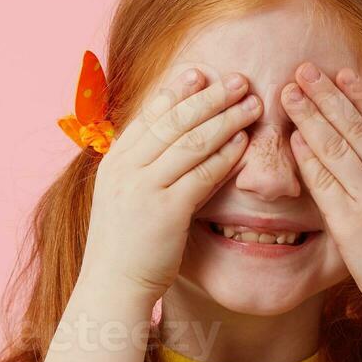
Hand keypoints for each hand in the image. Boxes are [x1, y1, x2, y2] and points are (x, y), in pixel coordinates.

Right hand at [79, 69, 262, 304]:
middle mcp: (126, 170)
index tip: (200, 73)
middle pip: (174, 121)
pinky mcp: (166, 211)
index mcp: (114, 163)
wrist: (111, 287)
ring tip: (250, 104)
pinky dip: (225, 155)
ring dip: (225, 119)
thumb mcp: (122, 199)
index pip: (148, 116)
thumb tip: (165, 147)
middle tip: (238, 80)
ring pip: (190, 142)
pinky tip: (244, 143)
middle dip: (209, 97)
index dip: (176, 91)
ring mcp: (144, 189)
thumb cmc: (123, 247)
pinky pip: (201, 174)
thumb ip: (140, 171)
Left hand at [282, 63, 361, 320]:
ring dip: (311, 116)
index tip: (341, 73)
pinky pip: (325, 184)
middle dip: (327, 95)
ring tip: (290, 93)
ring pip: (337, 148)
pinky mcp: (351, 224)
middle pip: (355, 127)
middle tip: (304, 70)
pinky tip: (293, 139)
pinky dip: (308, 159)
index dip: (360, 96)